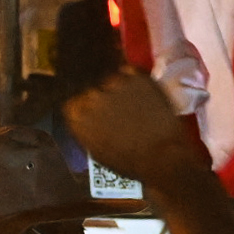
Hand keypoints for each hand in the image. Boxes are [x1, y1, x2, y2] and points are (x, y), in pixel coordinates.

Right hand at [66, 69, 212, 187]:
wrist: (161, 156)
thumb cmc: (128, 161)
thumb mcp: (95, 149)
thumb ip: (84, 127)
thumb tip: (83, 114)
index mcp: (77, 115)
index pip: (72, 101)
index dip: (83, 105)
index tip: (92, 110)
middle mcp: (92, 95)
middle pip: (90, 88)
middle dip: (99, 96)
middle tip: (115, 108)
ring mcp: (115, 83)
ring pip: (109, 79)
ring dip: (116, 88)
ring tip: (130, 103)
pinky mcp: (137, 76)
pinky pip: (129, 72)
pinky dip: (133, 81)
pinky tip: (140, 95)